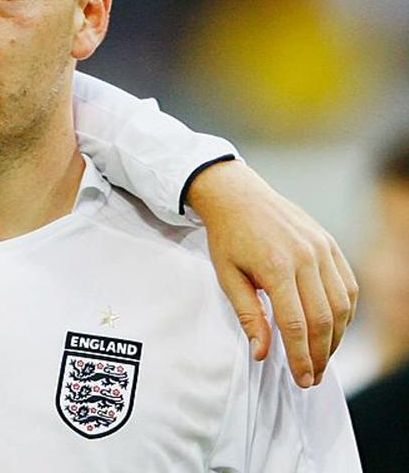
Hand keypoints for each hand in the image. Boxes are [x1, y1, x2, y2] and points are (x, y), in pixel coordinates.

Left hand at [186, 160, 357, 387]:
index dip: (301, 356)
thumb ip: (248, 315)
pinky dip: (346, 311)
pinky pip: (348, 285)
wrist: (237, 195)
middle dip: (321, 354)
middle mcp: (306, 257)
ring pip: (342, 304)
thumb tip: (261, 353)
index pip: (296, 323)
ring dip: (336, 336)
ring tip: (322, 357)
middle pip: (324, 318)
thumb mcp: (227, 276)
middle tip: (313, 377)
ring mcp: (322, 249)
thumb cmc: (227, 237)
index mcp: (276, 266)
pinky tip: (335, 328)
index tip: (302, 380)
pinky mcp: (330, 244)